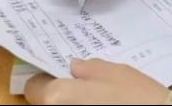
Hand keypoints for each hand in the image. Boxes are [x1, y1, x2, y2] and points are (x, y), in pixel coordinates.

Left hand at [25, 58, 168, 104]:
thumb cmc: (137, 97)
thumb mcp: (116, 72)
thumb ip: (90, 68)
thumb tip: (74, 68)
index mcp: (60, 96)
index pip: (35, 88)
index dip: (47, 79)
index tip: (62, 75)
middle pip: (48, 102)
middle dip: (62, 94)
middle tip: (85, 87)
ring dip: (75, 103)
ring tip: (99, 99)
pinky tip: (107, 105)